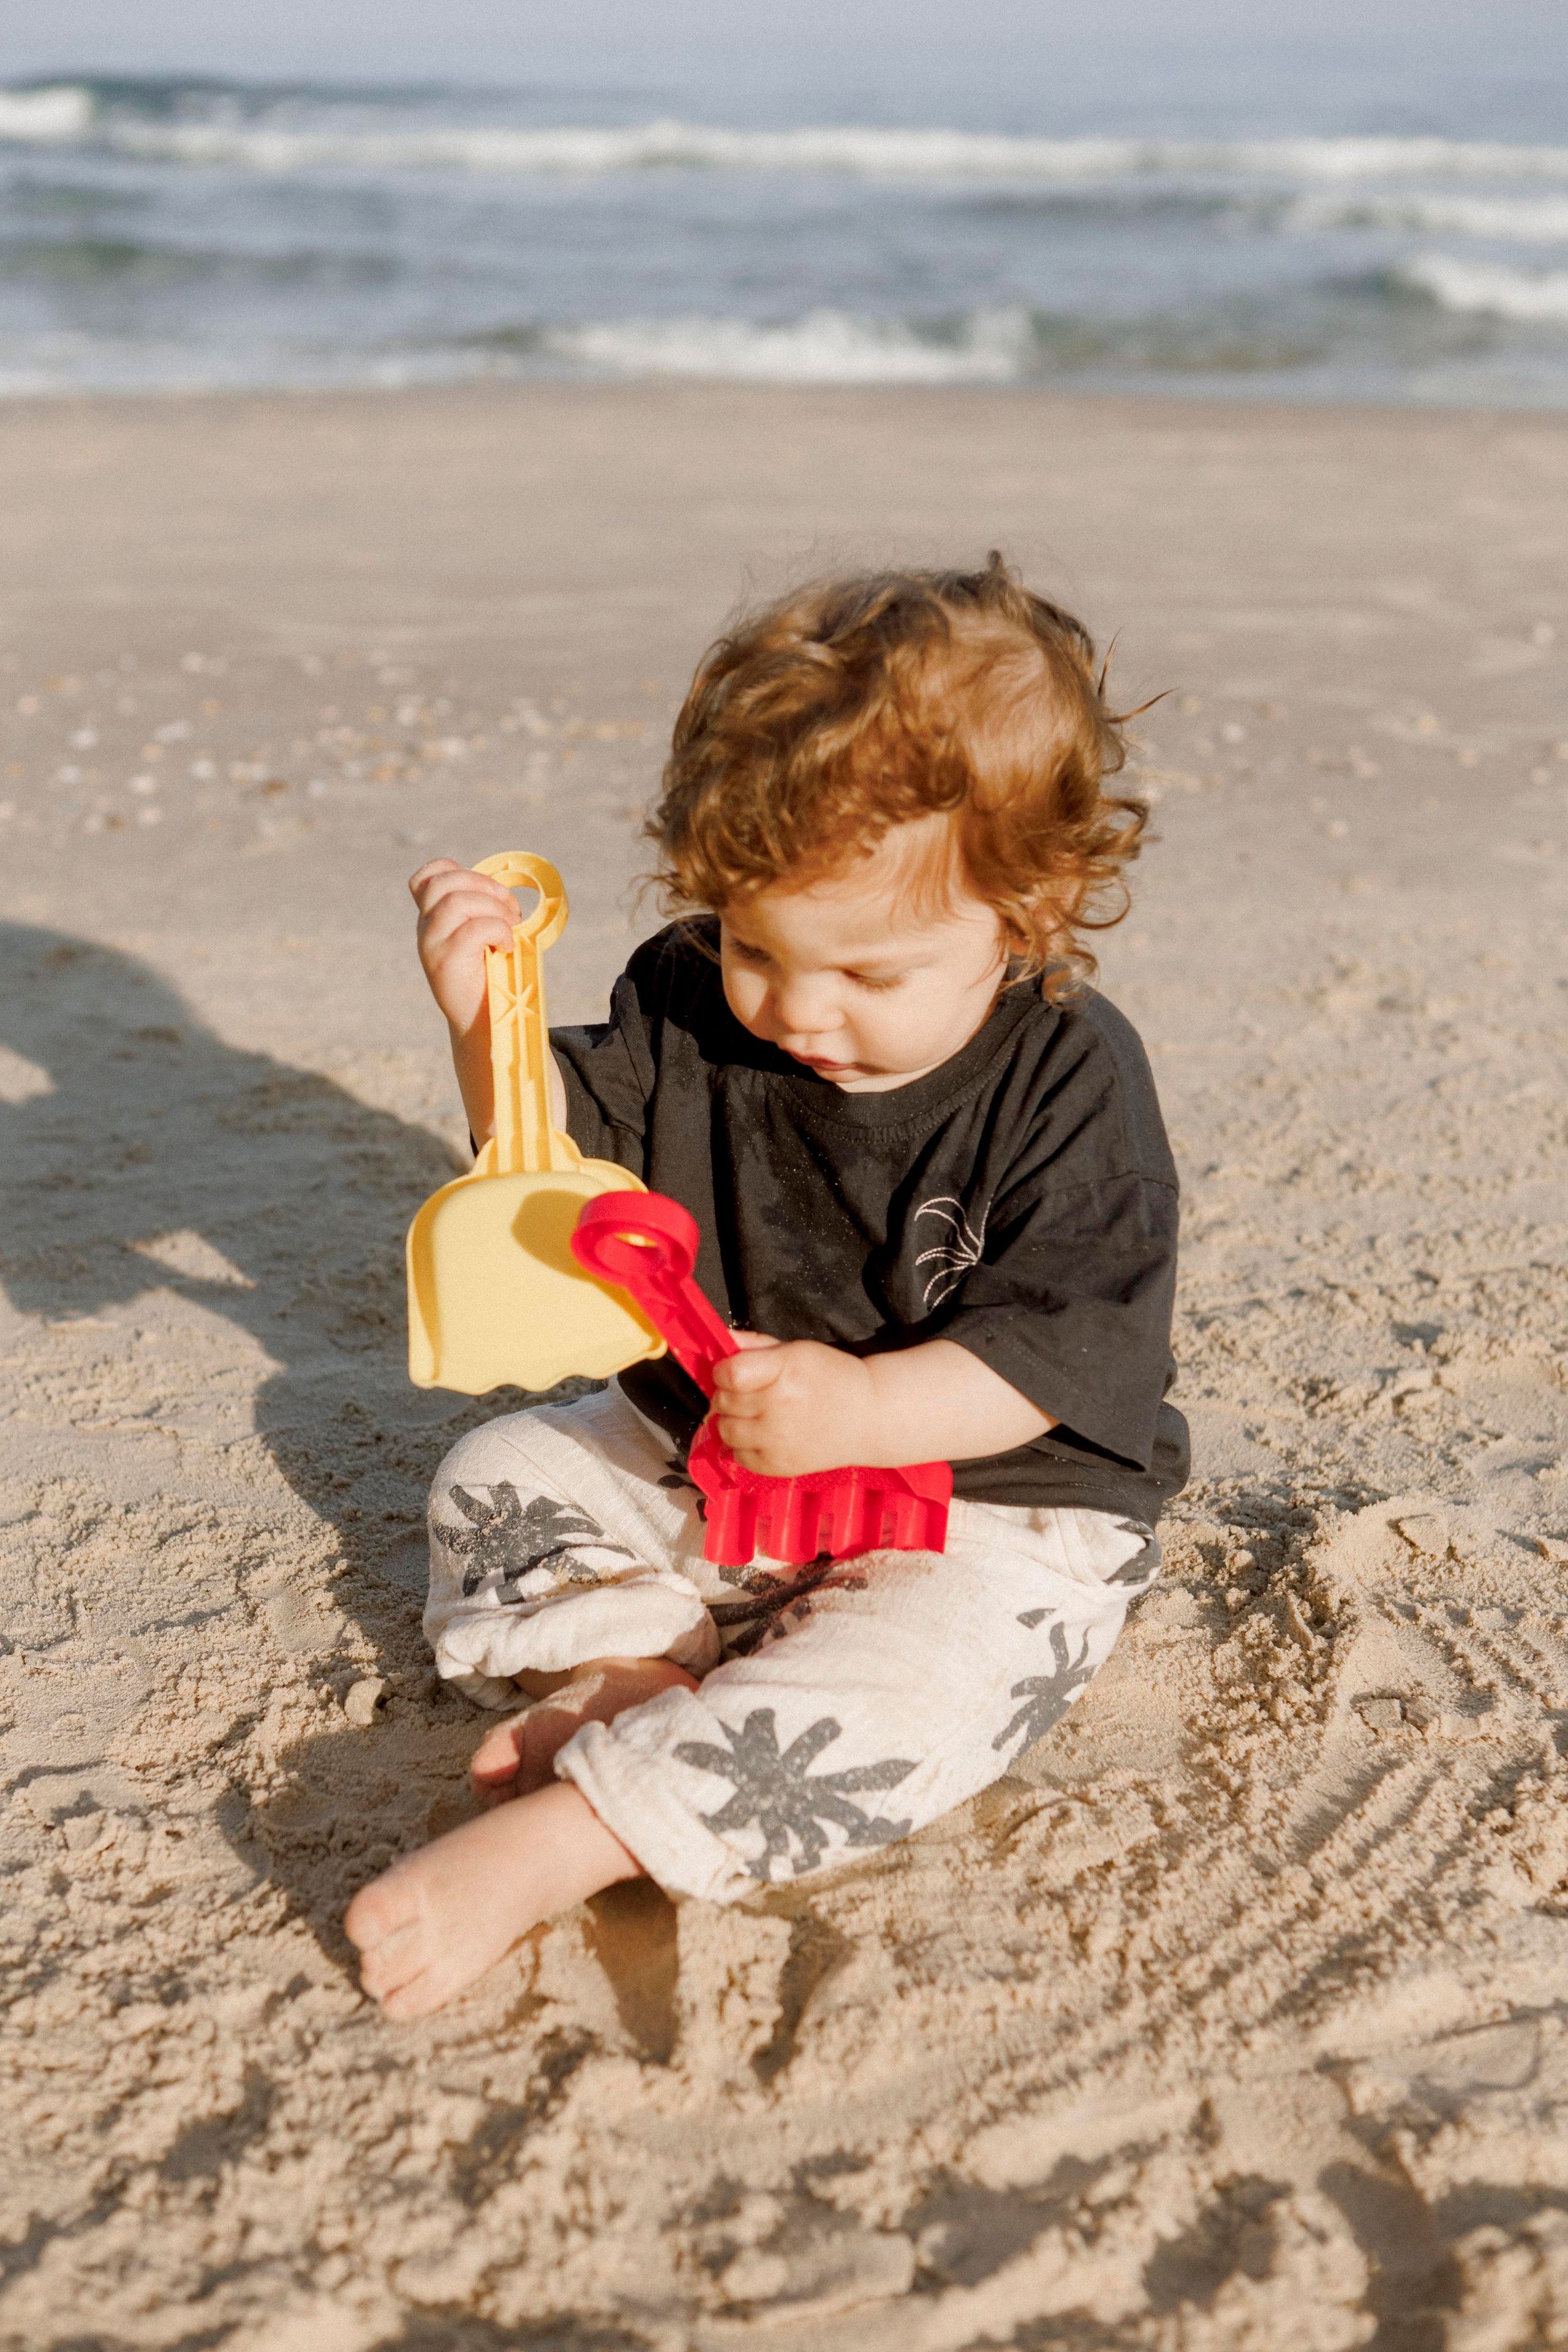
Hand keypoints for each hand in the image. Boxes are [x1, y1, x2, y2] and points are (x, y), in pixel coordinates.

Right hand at [408, 858, 518, 1036]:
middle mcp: (425, 928)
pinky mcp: (445, 962)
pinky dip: (499, 931)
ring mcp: (431, 944)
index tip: (487, 890)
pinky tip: (506, 946)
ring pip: (458, 901)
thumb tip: (504, 891)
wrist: (483, 1022)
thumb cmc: (490, 976)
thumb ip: (481, 910)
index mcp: (432, 918)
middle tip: (510, 909)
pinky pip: (475, 928)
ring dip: (495, 909)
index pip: (427, 878)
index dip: (456, 870)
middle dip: (485, 885)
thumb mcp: (481, 937)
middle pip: (444, 882)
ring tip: (510, 929)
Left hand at [709, 1336, 876, 1477]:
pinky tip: (763, 1435)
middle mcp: (779, 1406)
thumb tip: (722, 1341)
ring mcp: (778, 1440)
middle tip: (747, 1394)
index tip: (731, 1373)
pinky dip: (744, 1446)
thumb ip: (757, 1346)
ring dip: (732, 1421)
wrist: (868, 1417)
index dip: (723, 1372)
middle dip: (728, 1395)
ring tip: (753, 1415)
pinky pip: (738, 1456)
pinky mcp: (779, 1465)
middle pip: (723, 1402)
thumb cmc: (831, 1377)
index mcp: (785, 1371)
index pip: (729, 1374)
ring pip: (725, 1430)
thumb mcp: (798, 1351)